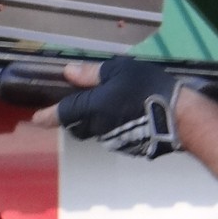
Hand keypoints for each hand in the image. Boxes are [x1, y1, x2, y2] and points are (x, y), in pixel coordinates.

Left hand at [36, 57, 186, 158]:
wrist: (181, 118)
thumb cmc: (149, 89)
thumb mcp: (120, 71)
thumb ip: (92, 74)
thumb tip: (68, 73)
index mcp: (91, 108)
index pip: (61, 113)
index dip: (47, 115)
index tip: (36, 118)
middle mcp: (98, 127)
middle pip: (78, 124)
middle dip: (74, 116)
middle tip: (79, 103)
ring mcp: (114, 140)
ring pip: (96, 131)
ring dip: (96, 120)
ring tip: (112, 105)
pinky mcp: (130, 147)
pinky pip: (114, 136)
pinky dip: (115, 126)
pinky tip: (130, 115)